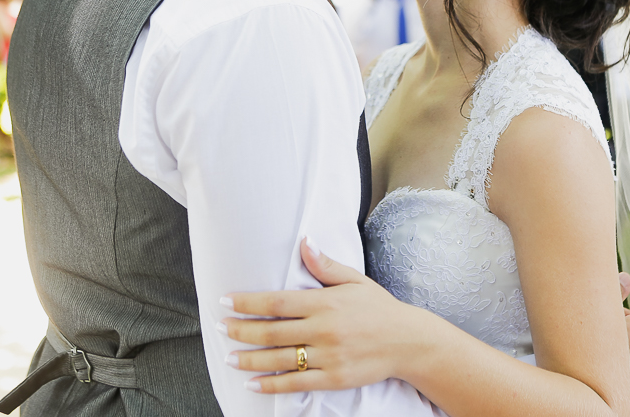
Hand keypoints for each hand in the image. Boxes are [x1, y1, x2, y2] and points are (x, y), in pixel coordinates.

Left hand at [223, 239, 424, 393]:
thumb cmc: (379, 308)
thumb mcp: (355, 280)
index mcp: (326, 303)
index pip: (277, 303)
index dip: (247, 303)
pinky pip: (296, 384)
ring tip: (229, 357)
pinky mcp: (334, 378)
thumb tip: (305, 243)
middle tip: (221, 328)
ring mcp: (328, 357)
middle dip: (241, 330)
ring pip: (279, 360)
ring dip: (249, 359)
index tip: (226, 302)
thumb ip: (326, 265)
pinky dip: (271, 385)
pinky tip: (252, 384)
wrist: (408, 342)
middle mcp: (324, 330)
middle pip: (271, 332)